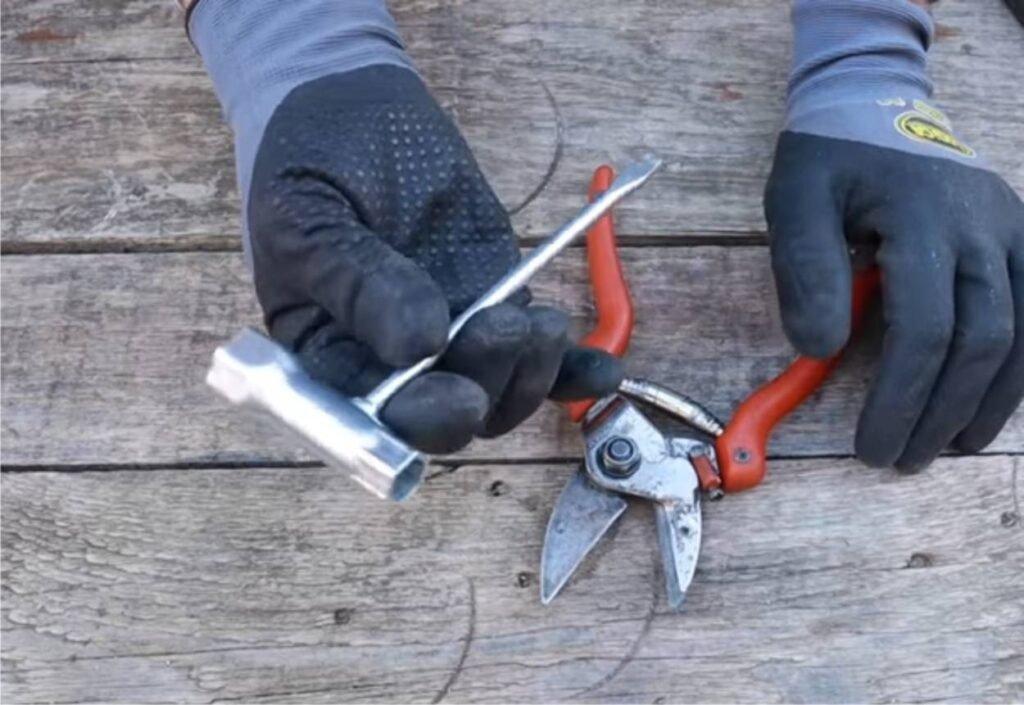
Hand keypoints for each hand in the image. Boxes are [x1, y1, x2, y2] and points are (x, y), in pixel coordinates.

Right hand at [245, 66, 621, 453]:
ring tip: (540, 321)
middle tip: (504, 327)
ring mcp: (450, 342)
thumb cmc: (310, 165)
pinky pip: (540, 359)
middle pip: (445, 417)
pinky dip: (574, 370)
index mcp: (327, 360)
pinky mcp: (497, 310)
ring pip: (498, 395)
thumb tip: (420, 345)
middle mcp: (389, 366)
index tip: (461, 396)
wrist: (354, 112)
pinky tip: (602, 368)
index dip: (419, 420)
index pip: (372, 419)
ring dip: (529, 374)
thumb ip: (355, 280)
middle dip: (484, 388)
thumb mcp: (307, 215)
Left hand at [765, 0, 1023, 470]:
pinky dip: (1019, 365)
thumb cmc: (826, 161)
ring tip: (952, 443)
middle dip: (940, 409)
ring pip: (1020, 331)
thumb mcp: (794, 202)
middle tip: (905, 457)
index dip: (901, 396)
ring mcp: (1011, 228)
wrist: (872, 103)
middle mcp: (983, 223)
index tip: (871, 445)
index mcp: (922, 216)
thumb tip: (821, 349)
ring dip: (989, 398)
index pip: (924, 327)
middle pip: (979, 339)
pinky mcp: (1021, 234)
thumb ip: (806, 271)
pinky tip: (993, 401)